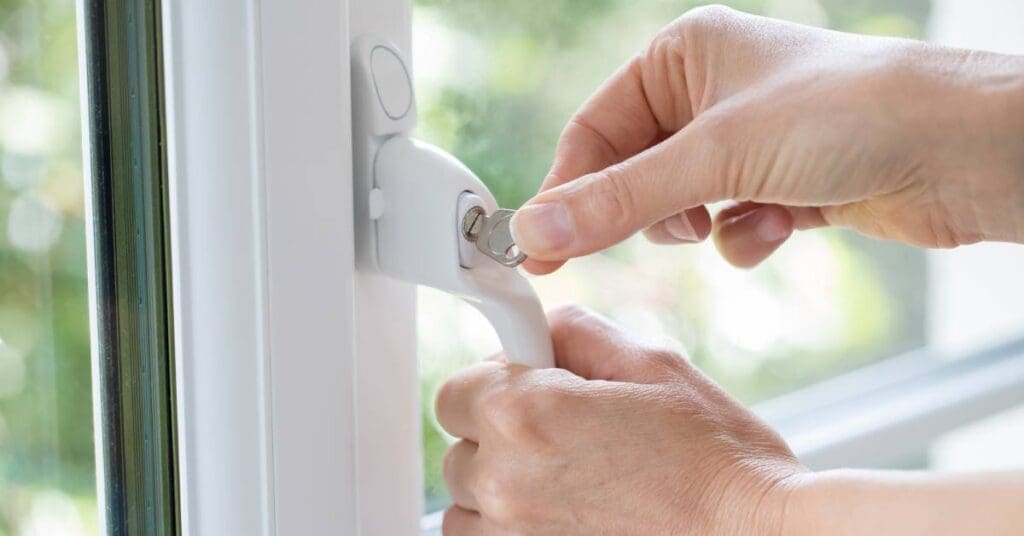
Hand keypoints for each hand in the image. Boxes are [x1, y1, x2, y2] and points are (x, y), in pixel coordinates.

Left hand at [435, 305, 803, 534]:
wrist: (754, 535)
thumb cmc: (715, 458)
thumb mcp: (650, 363)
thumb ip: (575, 332)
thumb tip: (535, 329)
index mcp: (527, 412)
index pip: (456, 389)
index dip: (494, 382)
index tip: (527, 386)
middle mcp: (506, 480)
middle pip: (458, 445)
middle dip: (499, 430)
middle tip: (561, 431)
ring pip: (466, 501)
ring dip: (499, 485)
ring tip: (566, 478)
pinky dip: (508, 527)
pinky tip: (563, 513)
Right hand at [511, 5, 1023, 271]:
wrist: (960, 151)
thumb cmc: (847, 114)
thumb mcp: (715, 156)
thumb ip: (619, 199)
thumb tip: (538, 227)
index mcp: (682, 56)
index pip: (594, 131)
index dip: (565, 190)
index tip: (536, 246)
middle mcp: (709, 94)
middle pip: (632, 173)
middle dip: (646, 211)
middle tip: (621, 248)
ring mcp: (745, 142)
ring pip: (678, 207)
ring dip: (703, 224)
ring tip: (737, 214)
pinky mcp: (778, 185)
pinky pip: (728, 226)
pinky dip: (747, 235)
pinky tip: (785, 225)